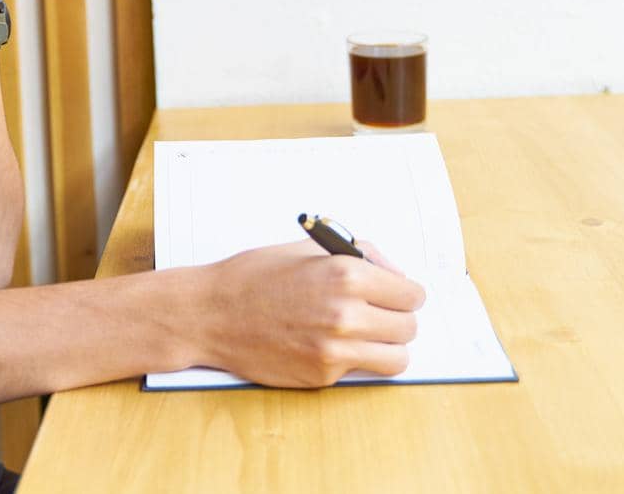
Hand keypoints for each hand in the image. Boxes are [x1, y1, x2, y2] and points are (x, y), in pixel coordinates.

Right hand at [194, 238, 424, 387]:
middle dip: (399, 319)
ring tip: (367, 335)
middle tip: (380, 315)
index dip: (406, 294)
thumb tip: (393, 275)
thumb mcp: (309, 249)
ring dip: (388, 346)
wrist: (211, 314)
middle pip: (409, 327)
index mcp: (346, 274)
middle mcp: (346, 313)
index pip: (411, 295)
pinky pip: (362, 370)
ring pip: (397, 358)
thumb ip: (360, 256)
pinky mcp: (323, 374)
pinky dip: (355, 359)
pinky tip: (332, 343)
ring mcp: (335, 349)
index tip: (398, 296)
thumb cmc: (255, 277)